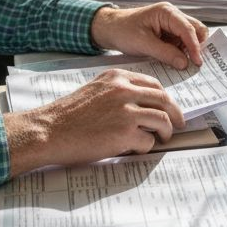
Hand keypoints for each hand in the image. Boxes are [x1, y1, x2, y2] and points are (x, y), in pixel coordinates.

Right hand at [4, 68, 184, 172]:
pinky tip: (136, 148)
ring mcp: (126, 111)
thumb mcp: (95, 90)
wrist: (49, 130)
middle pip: (163, 100)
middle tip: (177, 125)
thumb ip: (118, 91)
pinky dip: (146, 147)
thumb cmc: (68, 115)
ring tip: (160, 139)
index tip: (170, 107)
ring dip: (165, 132)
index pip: (153, 84)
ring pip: (162, 120)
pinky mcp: (125, 133)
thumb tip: (142, 103)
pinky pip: (148, 141)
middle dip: (175, 114)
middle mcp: (124, 90)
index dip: (165, 98)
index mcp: (117, 77)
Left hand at [89, 2, 208, 69]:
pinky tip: (177, 62)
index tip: (198, 62)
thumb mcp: (143, 44)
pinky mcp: (168, 33)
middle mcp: (172, 15)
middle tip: (196, 64)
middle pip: (195, 29)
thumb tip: (185, 63)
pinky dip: (182, 52)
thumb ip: (165, 53)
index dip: (195, 46)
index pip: (188, 28)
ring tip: (186, 65)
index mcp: (166, 12)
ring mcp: (171, 24)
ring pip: (190, 37)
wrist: (109, 29)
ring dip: (189, 50)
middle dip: (197, 46)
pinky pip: (181, 43)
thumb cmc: (123, 30)